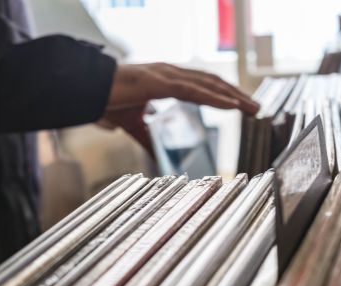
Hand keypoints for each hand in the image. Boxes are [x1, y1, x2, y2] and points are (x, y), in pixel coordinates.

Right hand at [100, 63, 259, 156]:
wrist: (84, 91)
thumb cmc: (107, 101)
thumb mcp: (134, 125)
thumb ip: (148, 138)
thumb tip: (158, 157)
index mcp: (166, 79)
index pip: (202, 84)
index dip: (223, 93)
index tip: (242, 104)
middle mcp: (169, 73)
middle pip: (211, 82)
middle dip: (235, 94)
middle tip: (256, 108)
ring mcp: (164, 75)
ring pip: (207, 84)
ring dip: (232, 96)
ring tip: (251, 107)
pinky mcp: (156, 82)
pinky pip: (192, 90)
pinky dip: (214, 98)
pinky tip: (230, 106)